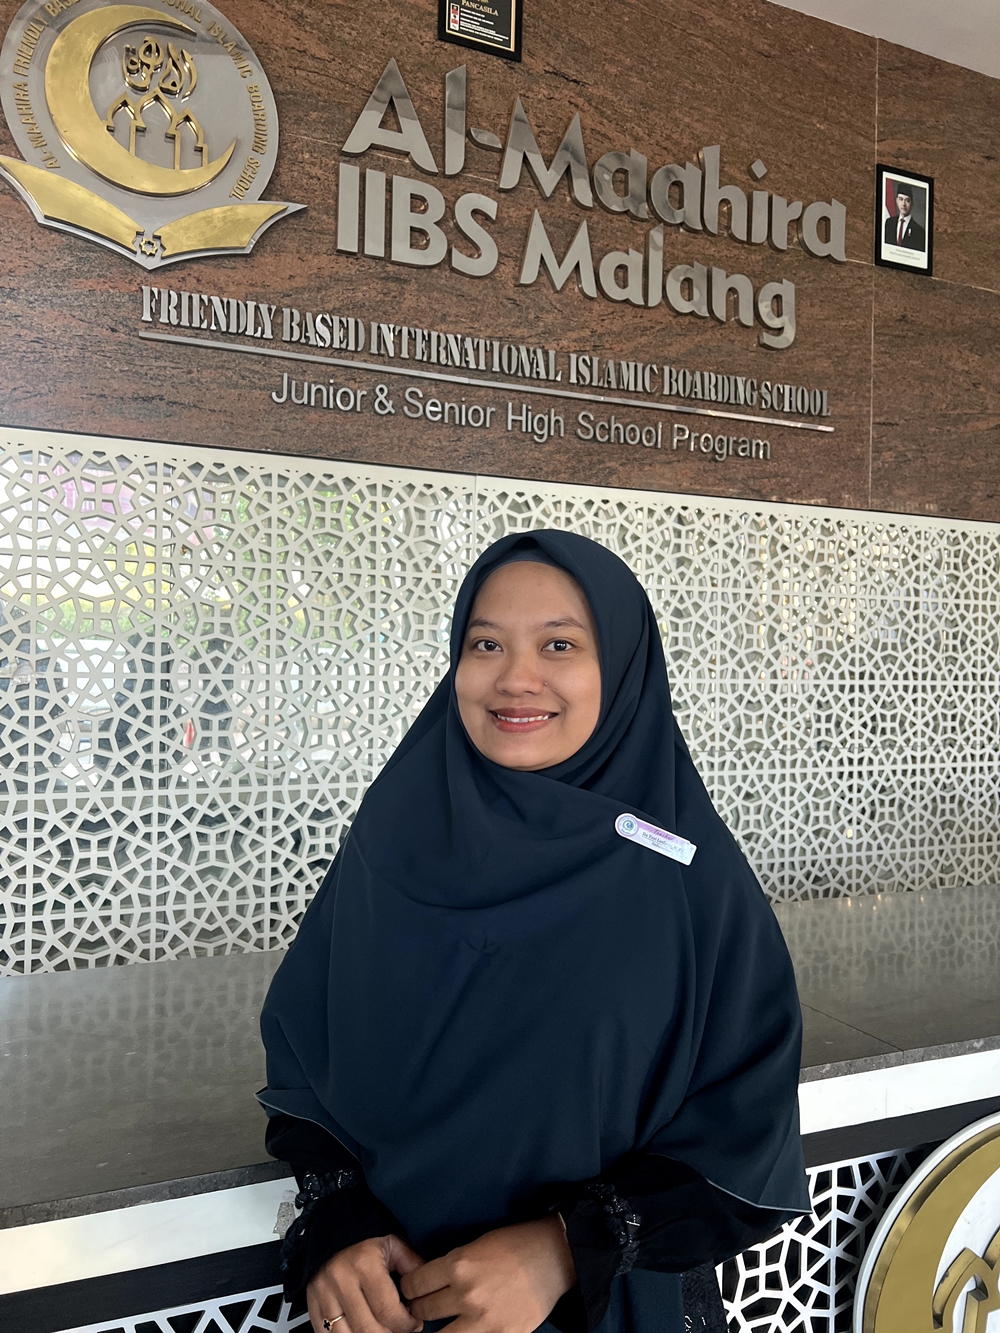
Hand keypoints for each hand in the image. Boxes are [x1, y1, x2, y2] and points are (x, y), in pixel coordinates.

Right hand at [307, 1235, 424, 1332]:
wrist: (331, 1229)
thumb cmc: (364, 1240)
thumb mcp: (393, 1245)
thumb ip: (412, 1266)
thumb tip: (428, 1290)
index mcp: (364, 1264)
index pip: (387, 1311)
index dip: (406, 1325)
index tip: (414, 1324)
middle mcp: (341, 1281)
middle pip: (368, 1329)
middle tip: (400, 1330)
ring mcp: (324, 1295)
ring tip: (382, 1331)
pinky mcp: (313, 1305)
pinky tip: (361, 1331)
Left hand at [400, 1217, 576, 1332]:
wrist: (554, 1257)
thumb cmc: (513, 1244)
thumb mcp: (476, 1246)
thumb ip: (452, 1266)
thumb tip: (427, 1284)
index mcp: (458, 1264)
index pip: (415, 1284)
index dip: (408, 1288)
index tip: (410, 1291)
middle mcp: (466, 1294)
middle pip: (424, 1311)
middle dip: (419, 1309)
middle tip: (420, 1308)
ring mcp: (484, 1320)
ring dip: (436, 1328)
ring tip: (440, 1322)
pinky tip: (464, 1328)